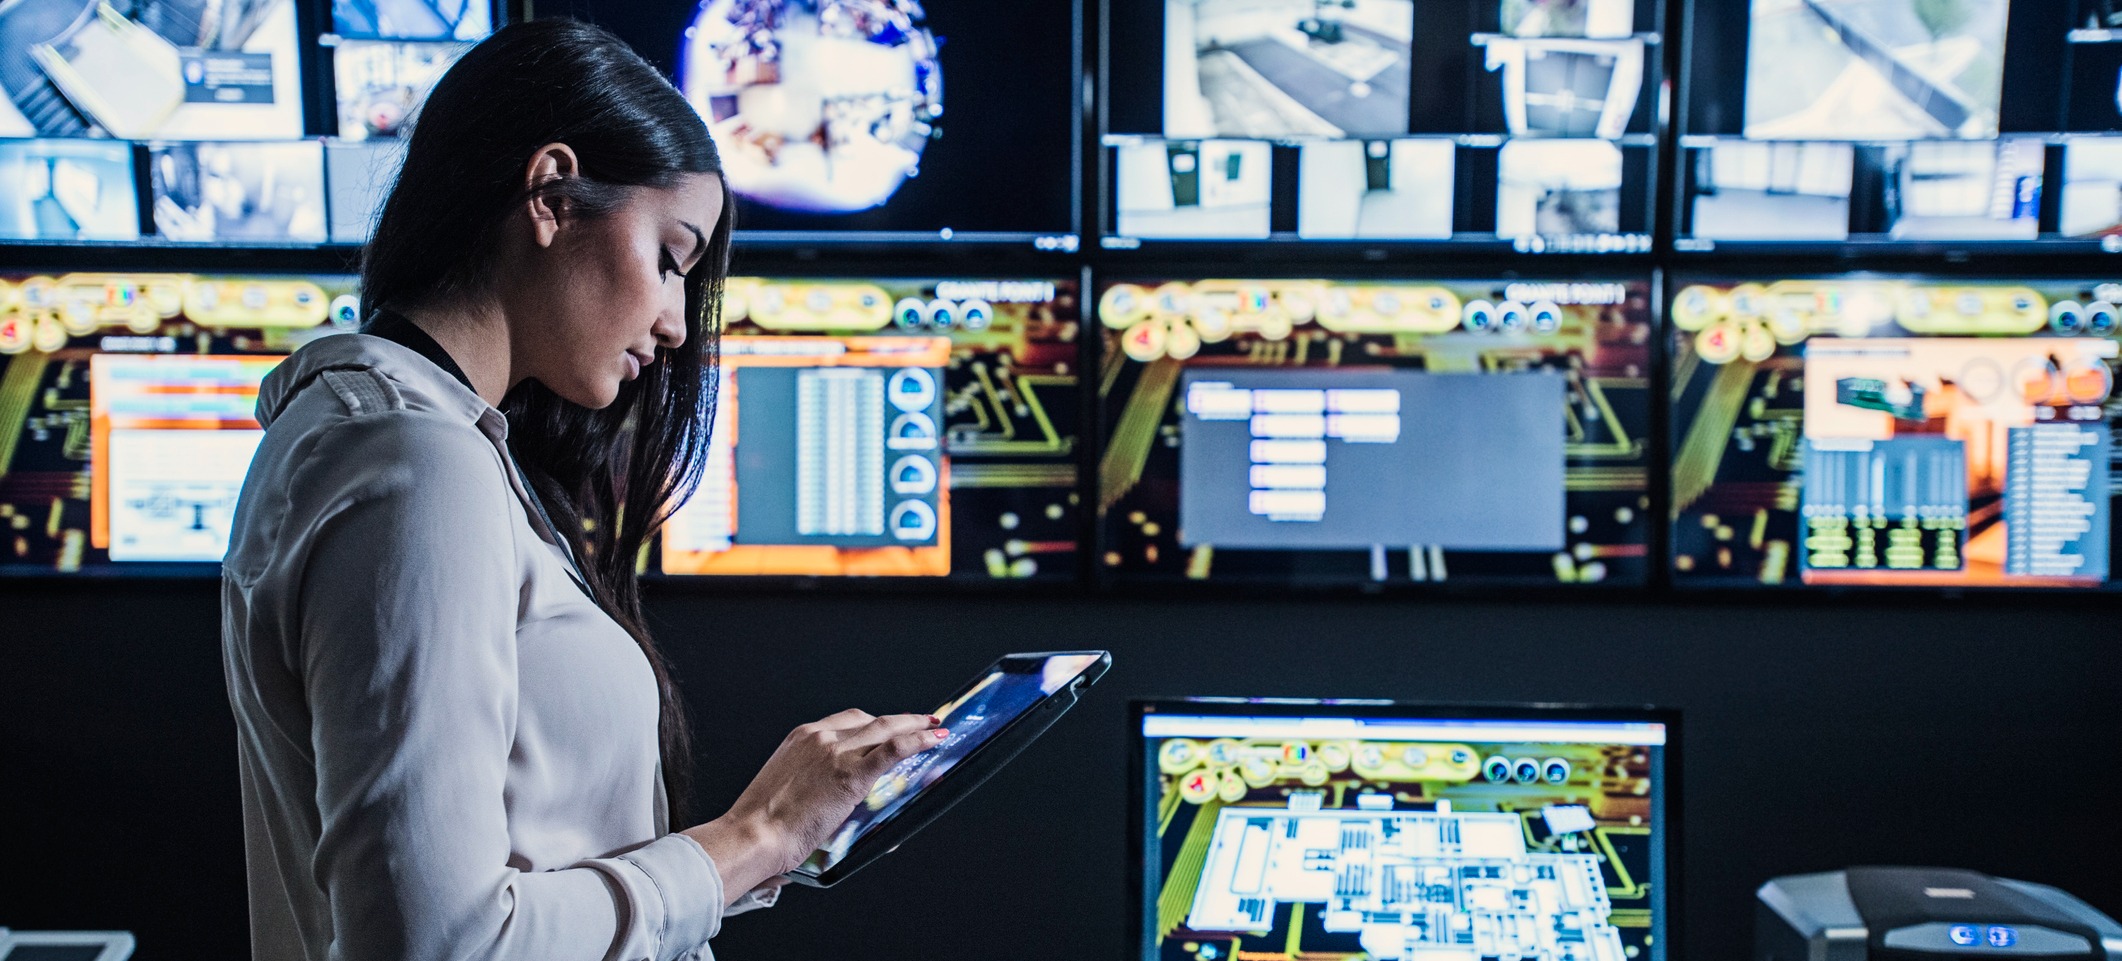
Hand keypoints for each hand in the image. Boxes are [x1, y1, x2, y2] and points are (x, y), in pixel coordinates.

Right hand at [682, 710, 943, 902]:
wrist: (754, 835)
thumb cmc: (760, 825)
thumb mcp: (785, 790)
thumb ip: (810, 784)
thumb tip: (827, 799)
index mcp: (801, 738)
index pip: (846, 721)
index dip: (872, 723)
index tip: (886, 726)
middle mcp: (820, 737)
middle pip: (869, 720)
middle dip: (898, 720)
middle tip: (919, 721)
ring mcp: (837, 753)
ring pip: (886, 729)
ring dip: (915, 726)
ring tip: (934, 728)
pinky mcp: (852, 774)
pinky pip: (893, 749)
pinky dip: (917, 741)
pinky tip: (933, 740)